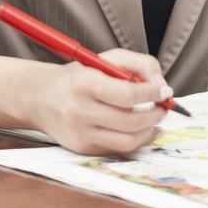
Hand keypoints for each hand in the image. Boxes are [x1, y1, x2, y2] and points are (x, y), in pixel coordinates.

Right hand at [33, 48, 170, 154]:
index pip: (127, 94)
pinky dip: (139, 140)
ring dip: (150, 129)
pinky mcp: (81, 148)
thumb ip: (139, 64)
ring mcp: (79, 132)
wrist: (42, 97)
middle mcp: (79, 110)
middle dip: (156, 113)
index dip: (152, 94)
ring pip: (127, 140)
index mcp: (84, 82)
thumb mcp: (107, 59)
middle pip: (130, 120)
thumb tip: (162, 85)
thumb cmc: (81, 75)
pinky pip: (118, 149)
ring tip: (156, 118)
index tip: (165, 91)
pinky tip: (145, 129)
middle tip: (164, 106)